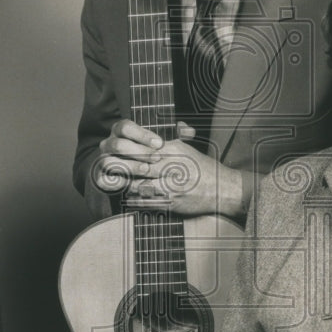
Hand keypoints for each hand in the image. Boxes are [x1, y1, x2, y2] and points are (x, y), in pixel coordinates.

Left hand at [94, 119, 243, 217]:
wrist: (222, 189)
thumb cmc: (203, 168)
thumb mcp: (187, 147)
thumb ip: (172, 137)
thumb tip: (163, 128)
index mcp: (173, 150)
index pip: (143, 148)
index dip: (127, 151)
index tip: (116, 152)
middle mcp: (171, 167)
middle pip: (137, 166)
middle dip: (122, 168)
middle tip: (109, 169)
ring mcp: (171, 186)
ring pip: (138, 185)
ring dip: (126, 185)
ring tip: (119, 183)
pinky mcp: (171, 203)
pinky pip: (146, 202)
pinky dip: (134, 200)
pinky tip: (128, 197)